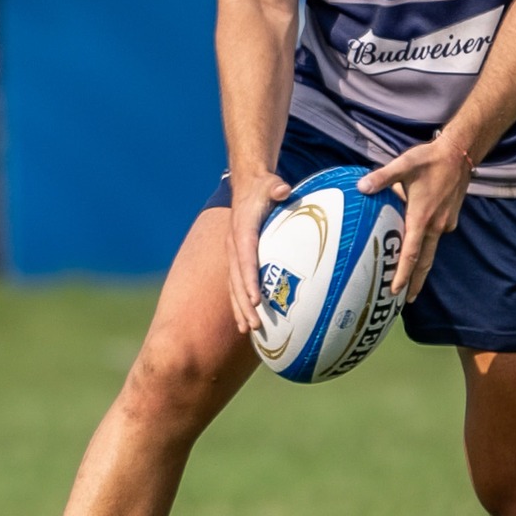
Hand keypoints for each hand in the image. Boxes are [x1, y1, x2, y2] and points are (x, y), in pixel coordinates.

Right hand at [226, 169, 290, 334]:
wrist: (246, 185)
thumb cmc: (262, 188)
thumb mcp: (270, 185)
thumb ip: (276, 188)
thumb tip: (283, 189)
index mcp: (242, 231)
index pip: (245, 259)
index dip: (250, 280)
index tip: (256, 301)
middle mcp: (234, 245)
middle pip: (237, 279)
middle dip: (244, 304)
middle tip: (254, 325)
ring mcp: (233, 254)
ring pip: (234, 286)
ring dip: (239, 308)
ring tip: (248, 330)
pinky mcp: (237, 259)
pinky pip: (236, 284)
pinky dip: (239, 303)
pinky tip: (247, 320)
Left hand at [357, 134, 472, 300]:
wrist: (460, 153)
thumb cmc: (430, 159)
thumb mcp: (404, 165)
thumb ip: (382, 178)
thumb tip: (361, 187)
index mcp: (422, 217)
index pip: (411, 254)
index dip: (403, 274)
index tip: (396, 291)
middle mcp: (435, 226)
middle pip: (424, 261)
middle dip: (415, 281)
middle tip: (406, 299)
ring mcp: (445, 223)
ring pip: (431, 249)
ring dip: (421, 266)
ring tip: (411, 280)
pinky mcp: (450, 218)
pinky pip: (435, 236)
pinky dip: (426, 246)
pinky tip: (417, 243)